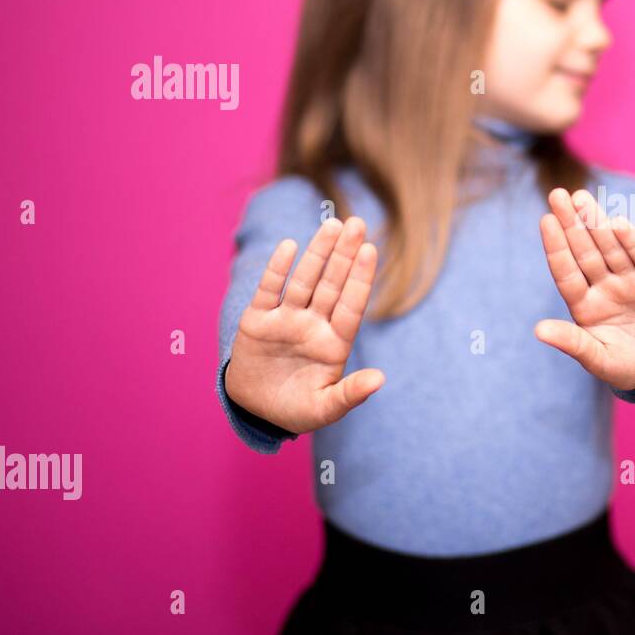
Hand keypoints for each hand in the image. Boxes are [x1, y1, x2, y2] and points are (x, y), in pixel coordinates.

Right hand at [224, 216, 385, 434]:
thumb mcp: (325, 409)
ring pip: (304, 281)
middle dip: (344, 255)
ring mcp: (286, 320)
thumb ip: (351, 394)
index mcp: (334, 343)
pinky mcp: (258, 321)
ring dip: (317, 254)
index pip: (351, 305)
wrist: (254, 411)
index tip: (370, 250)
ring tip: (332, 225)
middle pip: (332, 284)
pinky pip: (269, 290)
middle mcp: (313, 325)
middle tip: (357, 223)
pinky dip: (278, 270)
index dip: (360, 278)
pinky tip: (289, 246)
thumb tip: (380, 379)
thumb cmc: (296, 410)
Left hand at [534, 187, 634, 390]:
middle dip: (572, 224)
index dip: (556, 247)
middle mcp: (606, 287)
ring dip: (598, 223)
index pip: (567, 272)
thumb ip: (572, 343)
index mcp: (586, 306)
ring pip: (612, 248)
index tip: (545, 220)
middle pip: (585, 251)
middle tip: (557, 194)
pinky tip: (618, 224)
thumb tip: (538, 330)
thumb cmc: (630, 366)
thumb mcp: (600, 359)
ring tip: (582, 198)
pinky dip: (632, 242)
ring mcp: (632, 281)